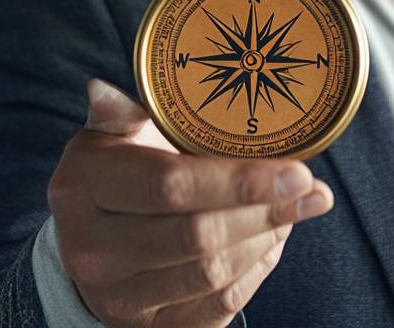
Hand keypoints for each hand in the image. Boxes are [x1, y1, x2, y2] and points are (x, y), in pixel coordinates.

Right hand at [48, 78, 333, 327]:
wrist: (82, 245)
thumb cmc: (110, 173)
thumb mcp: (105, 138)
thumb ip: (118, 114)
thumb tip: (102, 87)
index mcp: (84, 189)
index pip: (169, 186)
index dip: (237, 181)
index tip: (294, 170)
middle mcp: (95, 250)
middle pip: (198, 237)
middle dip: (266, 211)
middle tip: (312, 189)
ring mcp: (120, 298)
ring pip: (212, 276)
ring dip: (266, 239)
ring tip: (297, 208)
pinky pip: (216, 308)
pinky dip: (255, 272)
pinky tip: (273, 238)